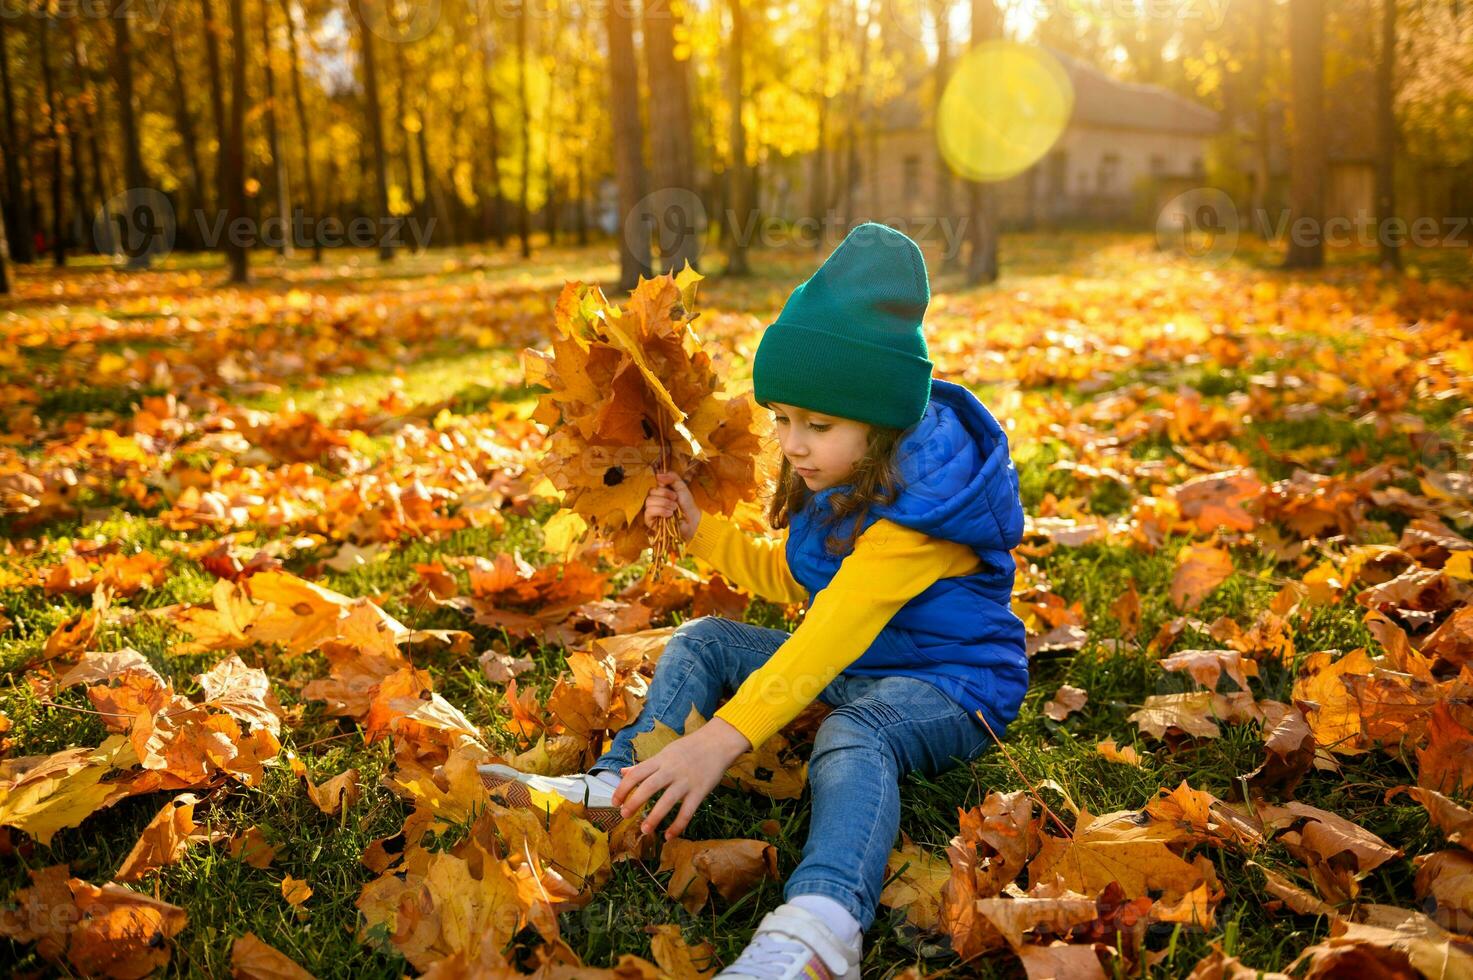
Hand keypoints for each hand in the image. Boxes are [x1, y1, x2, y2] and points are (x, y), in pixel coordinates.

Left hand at [611, 717, 751, 839]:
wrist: (719, 742)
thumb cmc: (690, 747)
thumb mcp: (665, 752)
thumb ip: (645, 765)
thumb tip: (623, 772)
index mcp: (660, 759)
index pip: (637, 773)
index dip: (623, 788)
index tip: (615, 802)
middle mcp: (671, 769)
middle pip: (649, 786)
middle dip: (634, 802)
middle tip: (624, 815)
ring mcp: (686, 781)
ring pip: (667, 800)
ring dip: (654, 817)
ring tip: (645, 830)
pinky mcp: (700, 791)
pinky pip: (687, 811)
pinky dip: (678, 825)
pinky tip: (669, 836)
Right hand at [644, 470, 702, 541]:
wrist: (692, 520)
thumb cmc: (687, 505)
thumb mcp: (681, 487)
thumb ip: (672, 478)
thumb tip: (658, 475)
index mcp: (660, 492)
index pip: (654, 484)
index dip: (662, 485)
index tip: (672, 489)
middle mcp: (654, 500)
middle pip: (651, 492)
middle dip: (665, 495)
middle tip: (675, 500)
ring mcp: (651, 510)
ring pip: (649, 501)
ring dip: (664, 503)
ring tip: (674, 508)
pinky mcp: (649, 520)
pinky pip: (648, 511)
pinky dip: (660, 511)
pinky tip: (669, 514)